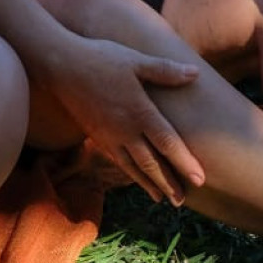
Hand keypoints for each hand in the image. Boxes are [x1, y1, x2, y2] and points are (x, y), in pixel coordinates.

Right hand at [42, 36, 204, 204]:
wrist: (61, 66)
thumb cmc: (102, 59)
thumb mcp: (136, 61)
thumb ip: (165, 71)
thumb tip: (195, 74)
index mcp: (140, 112)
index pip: (168, 143)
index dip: (185, 163)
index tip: (200, 181)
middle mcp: (126, 130)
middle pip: (151, 163)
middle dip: (168, 184)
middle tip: (182, 203)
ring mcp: (110, 136)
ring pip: (133, 167)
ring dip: (149, 184)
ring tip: (162, 198)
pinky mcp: (97, 135)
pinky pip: (117, 160)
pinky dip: (130, 173)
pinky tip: (136, 176)